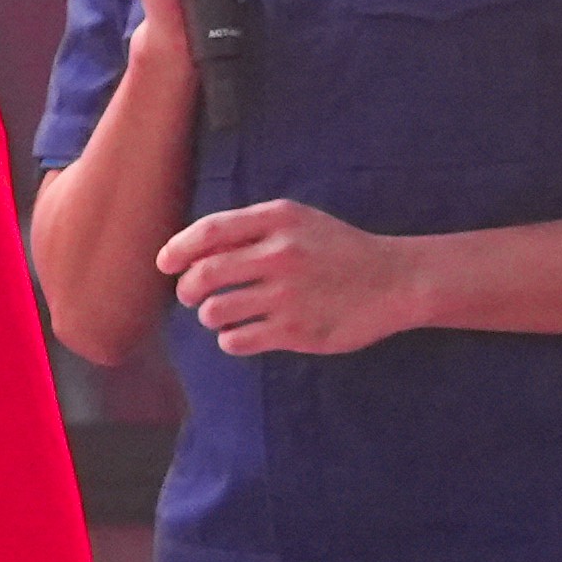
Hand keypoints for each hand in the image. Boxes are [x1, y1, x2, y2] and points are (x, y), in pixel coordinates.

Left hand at [155, 196, 432, 356]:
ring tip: (220, 314)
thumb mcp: (298, 222)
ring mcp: (289, 295)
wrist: (396, 280)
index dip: (177, 249)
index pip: (209, 232)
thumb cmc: (336, 249)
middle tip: (188, 296)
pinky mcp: (297, 331)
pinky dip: (229, 340)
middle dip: (185, 289)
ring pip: (215, 311)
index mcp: (279, 221)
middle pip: (204, 275)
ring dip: (208, 316)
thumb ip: (249, 230)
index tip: (164, 264)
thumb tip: (190, 252)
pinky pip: (237, 340)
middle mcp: (282, 254)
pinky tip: (240, 334)